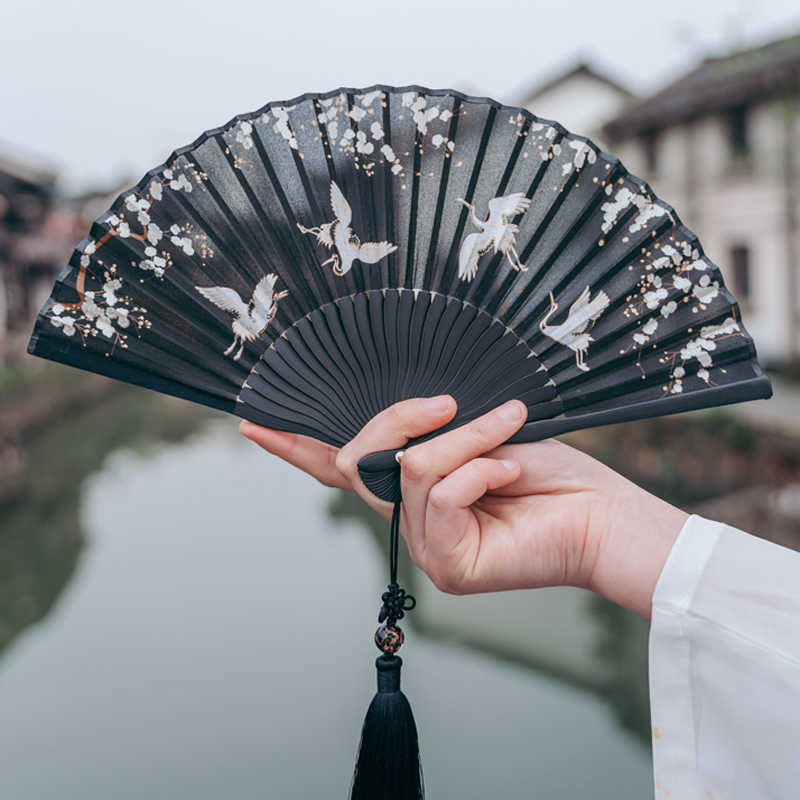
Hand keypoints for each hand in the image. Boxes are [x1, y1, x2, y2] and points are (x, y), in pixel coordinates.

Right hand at [239, 396, 687, 617]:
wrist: (603, 513)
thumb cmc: (550, 472)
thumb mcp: (478, 434)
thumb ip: (428, 435)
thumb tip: (399, 425)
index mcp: (411, 488)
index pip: (338, 467)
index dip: (294, 445)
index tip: (253, 421)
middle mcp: (408, 520)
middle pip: (359, 460)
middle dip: (400, 419)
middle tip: (451, 404)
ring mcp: (425, 546)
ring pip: (410, 470)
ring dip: (467, 438)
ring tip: (511, 432)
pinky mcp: (448, 564)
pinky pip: (442, 493)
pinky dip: (481, 467)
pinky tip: (513, 474)